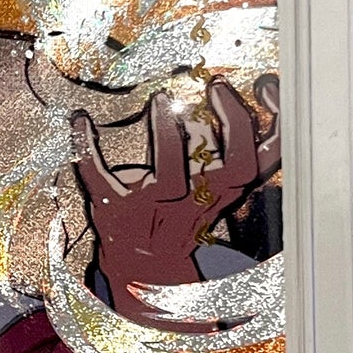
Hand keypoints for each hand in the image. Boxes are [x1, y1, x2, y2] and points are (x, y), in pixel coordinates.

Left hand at [72, 76, 279, 302]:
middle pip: (230, 168)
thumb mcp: (214, 186)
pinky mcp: (115, 209)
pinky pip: (99, 178)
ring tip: (162, 100)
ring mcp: (156, 208)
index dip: (271, 124)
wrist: (143, 266)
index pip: (261, 159)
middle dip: (231, 125)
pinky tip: (81, 122)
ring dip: (168, 134)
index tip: (263, 86)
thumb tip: (238, 89)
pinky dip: (86, 148)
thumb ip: (233, 149)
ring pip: (171, 176)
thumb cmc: (179, 213)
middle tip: (217, 88)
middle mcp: (196, 201)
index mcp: (220, 191)